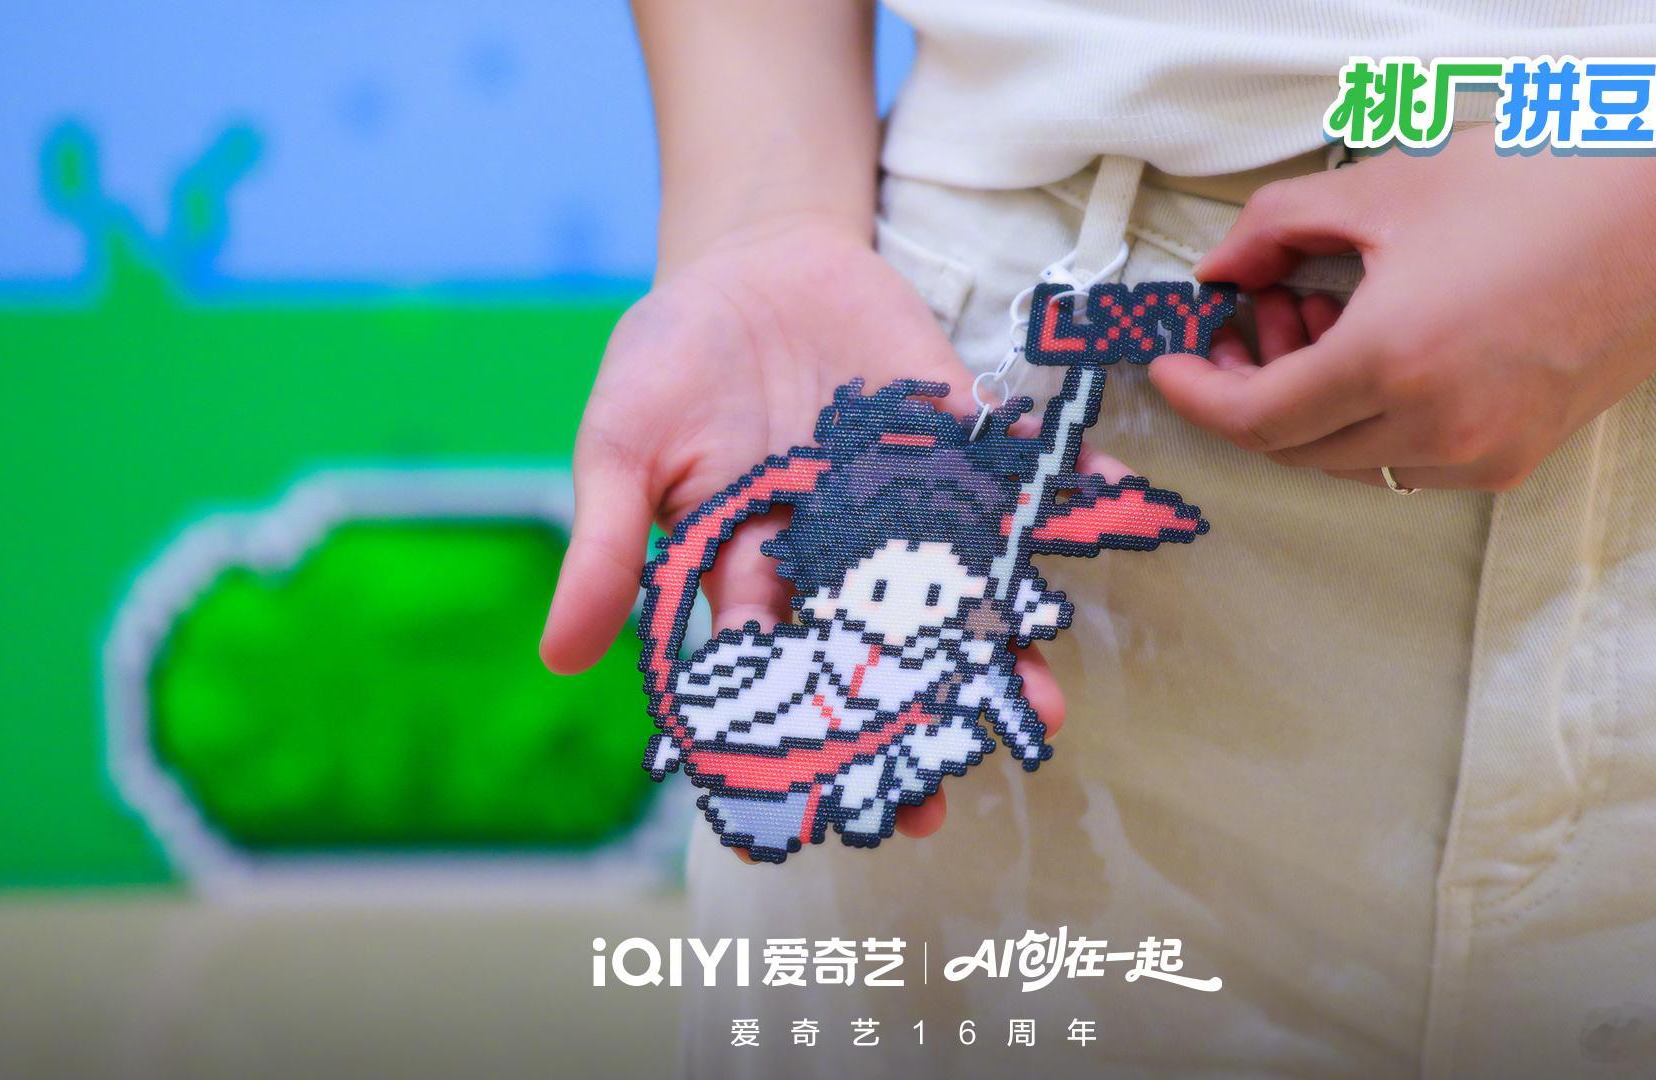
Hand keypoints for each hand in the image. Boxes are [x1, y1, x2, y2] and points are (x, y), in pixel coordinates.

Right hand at [539, 216, 1063, 847]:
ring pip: (956, 588)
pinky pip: (1006, 479)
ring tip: (1039, 711)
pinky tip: (1097, 526)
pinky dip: (1052, 500)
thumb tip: (558, 658)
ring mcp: (905, 500)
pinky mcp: (955, 438)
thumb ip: (609, 547)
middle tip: (938, 803)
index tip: (819, 806)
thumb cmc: (671, 362)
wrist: (749, 263)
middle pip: (881, 655)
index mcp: (754, 572)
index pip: (778, 672)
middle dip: (908, 724)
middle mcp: (840, 555)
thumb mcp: (624, 447)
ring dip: (997, 646)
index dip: (795, 737)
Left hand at [1150, 127, 1655, 490]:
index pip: (1253, 419)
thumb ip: (1276, 229)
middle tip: (1252, 316)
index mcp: (1392, 365)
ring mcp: (1484, 454)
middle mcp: (1436, 431)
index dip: (1195, 395)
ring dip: (1310, 404)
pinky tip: (1382, 344)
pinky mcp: (1522, 456)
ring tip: (1322, 316)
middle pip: (1294, 448)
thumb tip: (1220, 270)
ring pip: (1350, 460)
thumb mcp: (1386, 188)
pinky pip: (1410, 460)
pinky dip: (1371, 417)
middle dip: (1250, 389)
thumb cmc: (1544, 181)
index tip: (1170, 361)